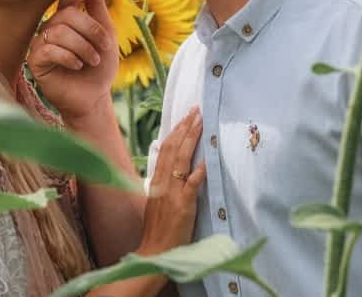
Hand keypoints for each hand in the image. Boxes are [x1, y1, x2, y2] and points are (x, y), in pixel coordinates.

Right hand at [28, 0, 118, 122]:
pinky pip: (49, 49)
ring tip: (93, 60)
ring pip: (59, 31)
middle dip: (91, 29)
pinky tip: (77, 66)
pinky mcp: (35, 61)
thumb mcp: (105, 33)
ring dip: (83, 46)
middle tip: (104, 46)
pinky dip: (69, 57)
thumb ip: (97, 7)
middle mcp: (51, 27)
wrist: (94, 97)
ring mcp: (41, 44)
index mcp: (66, 19)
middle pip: (67, 14)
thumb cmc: (99, 66)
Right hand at [137, 107, 205, 255]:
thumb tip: (167, 161)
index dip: (176, 131)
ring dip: (191, 139)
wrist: (155, 252)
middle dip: (185, 128)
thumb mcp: (156, 200)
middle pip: (173, 148)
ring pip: (181, 159)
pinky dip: (199, 170)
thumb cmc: (158, 229)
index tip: (185, 117)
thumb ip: (162, 181)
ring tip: (200, 122)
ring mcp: (172, 193)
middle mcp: (163, 182)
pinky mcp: (183, 205)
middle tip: (195, 110)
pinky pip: (191, 183)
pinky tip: (206, 158)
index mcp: (157, 180)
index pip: (166, 149)